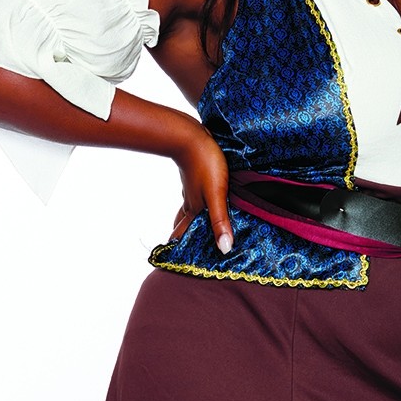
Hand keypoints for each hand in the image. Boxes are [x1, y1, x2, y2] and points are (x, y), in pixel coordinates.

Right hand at [168, 124, 233, 254]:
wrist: (190, 136)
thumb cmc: (206, 164)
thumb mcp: (216, 194)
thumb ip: (220, 221)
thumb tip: (224, 249)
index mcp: (195, 209)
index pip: (184, 235)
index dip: (181, 249)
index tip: (176, 264)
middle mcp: (191, 202)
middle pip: (183, 225)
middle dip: (181, 239)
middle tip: (180, 253)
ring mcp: (192, 189)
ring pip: (186, 211)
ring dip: (185, 223)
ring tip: (184, 232)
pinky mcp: (195, 177)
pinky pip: (193, 197)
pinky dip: (193, 206)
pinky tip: (196, 201)